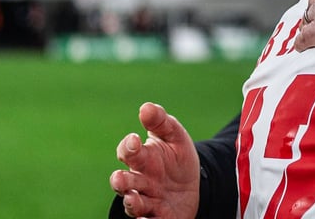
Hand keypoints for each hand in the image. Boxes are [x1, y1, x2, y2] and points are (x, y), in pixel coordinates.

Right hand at [109, 103, 199, 218]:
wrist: (194, 184)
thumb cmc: (176, 157)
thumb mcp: (174, 136)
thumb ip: (161, 122)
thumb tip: (146, 107)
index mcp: (142, 158)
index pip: (127, 152)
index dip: (128, 147)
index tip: (134, 140)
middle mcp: (140, 180)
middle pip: (124, 181)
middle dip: (120, 181)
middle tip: (120, 179)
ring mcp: (148, 200)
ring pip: (134, 203)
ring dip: (131, 202)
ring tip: (132, 198)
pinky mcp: (159, 217)